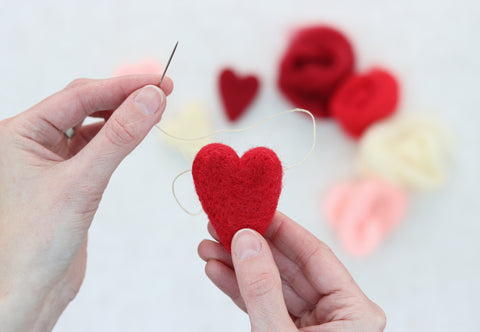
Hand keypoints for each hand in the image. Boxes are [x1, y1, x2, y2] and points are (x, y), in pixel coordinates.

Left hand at [0, 76, 172, 330]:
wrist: (29, 291)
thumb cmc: (36, 241)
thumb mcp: (83, 181)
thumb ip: (119, 137)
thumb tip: (151, 98)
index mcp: (19, 132)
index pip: (79, 95)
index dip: (123, 86)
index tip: (160, 81)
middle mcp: (31, 141)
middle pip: (84, 105)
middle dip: (123, 97)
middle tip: (163, 91)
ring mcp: (49, 161)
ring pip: (90, 126)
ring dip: (122, 117)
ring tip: (154, 108)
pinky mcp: (66, 180)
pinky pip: (94, 149)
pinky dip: (116, 141)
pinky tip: (134, 135)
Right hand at [198, 211, 385, 331]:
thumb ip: (262, 288)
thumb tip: (246, 238)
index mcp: (356, 312)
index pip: (316, 255)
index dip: (282, 229)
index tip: (254, 209)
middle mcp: (338, 314)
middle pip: (290, 267)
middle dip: (252, 247)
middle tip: (221, 225)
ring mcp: (314, 326)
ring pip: (273, 286)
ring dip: (239, 267)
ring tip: (208, 247)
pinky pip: (265, 305)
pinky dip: (240, 290)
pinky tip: (218, 271)